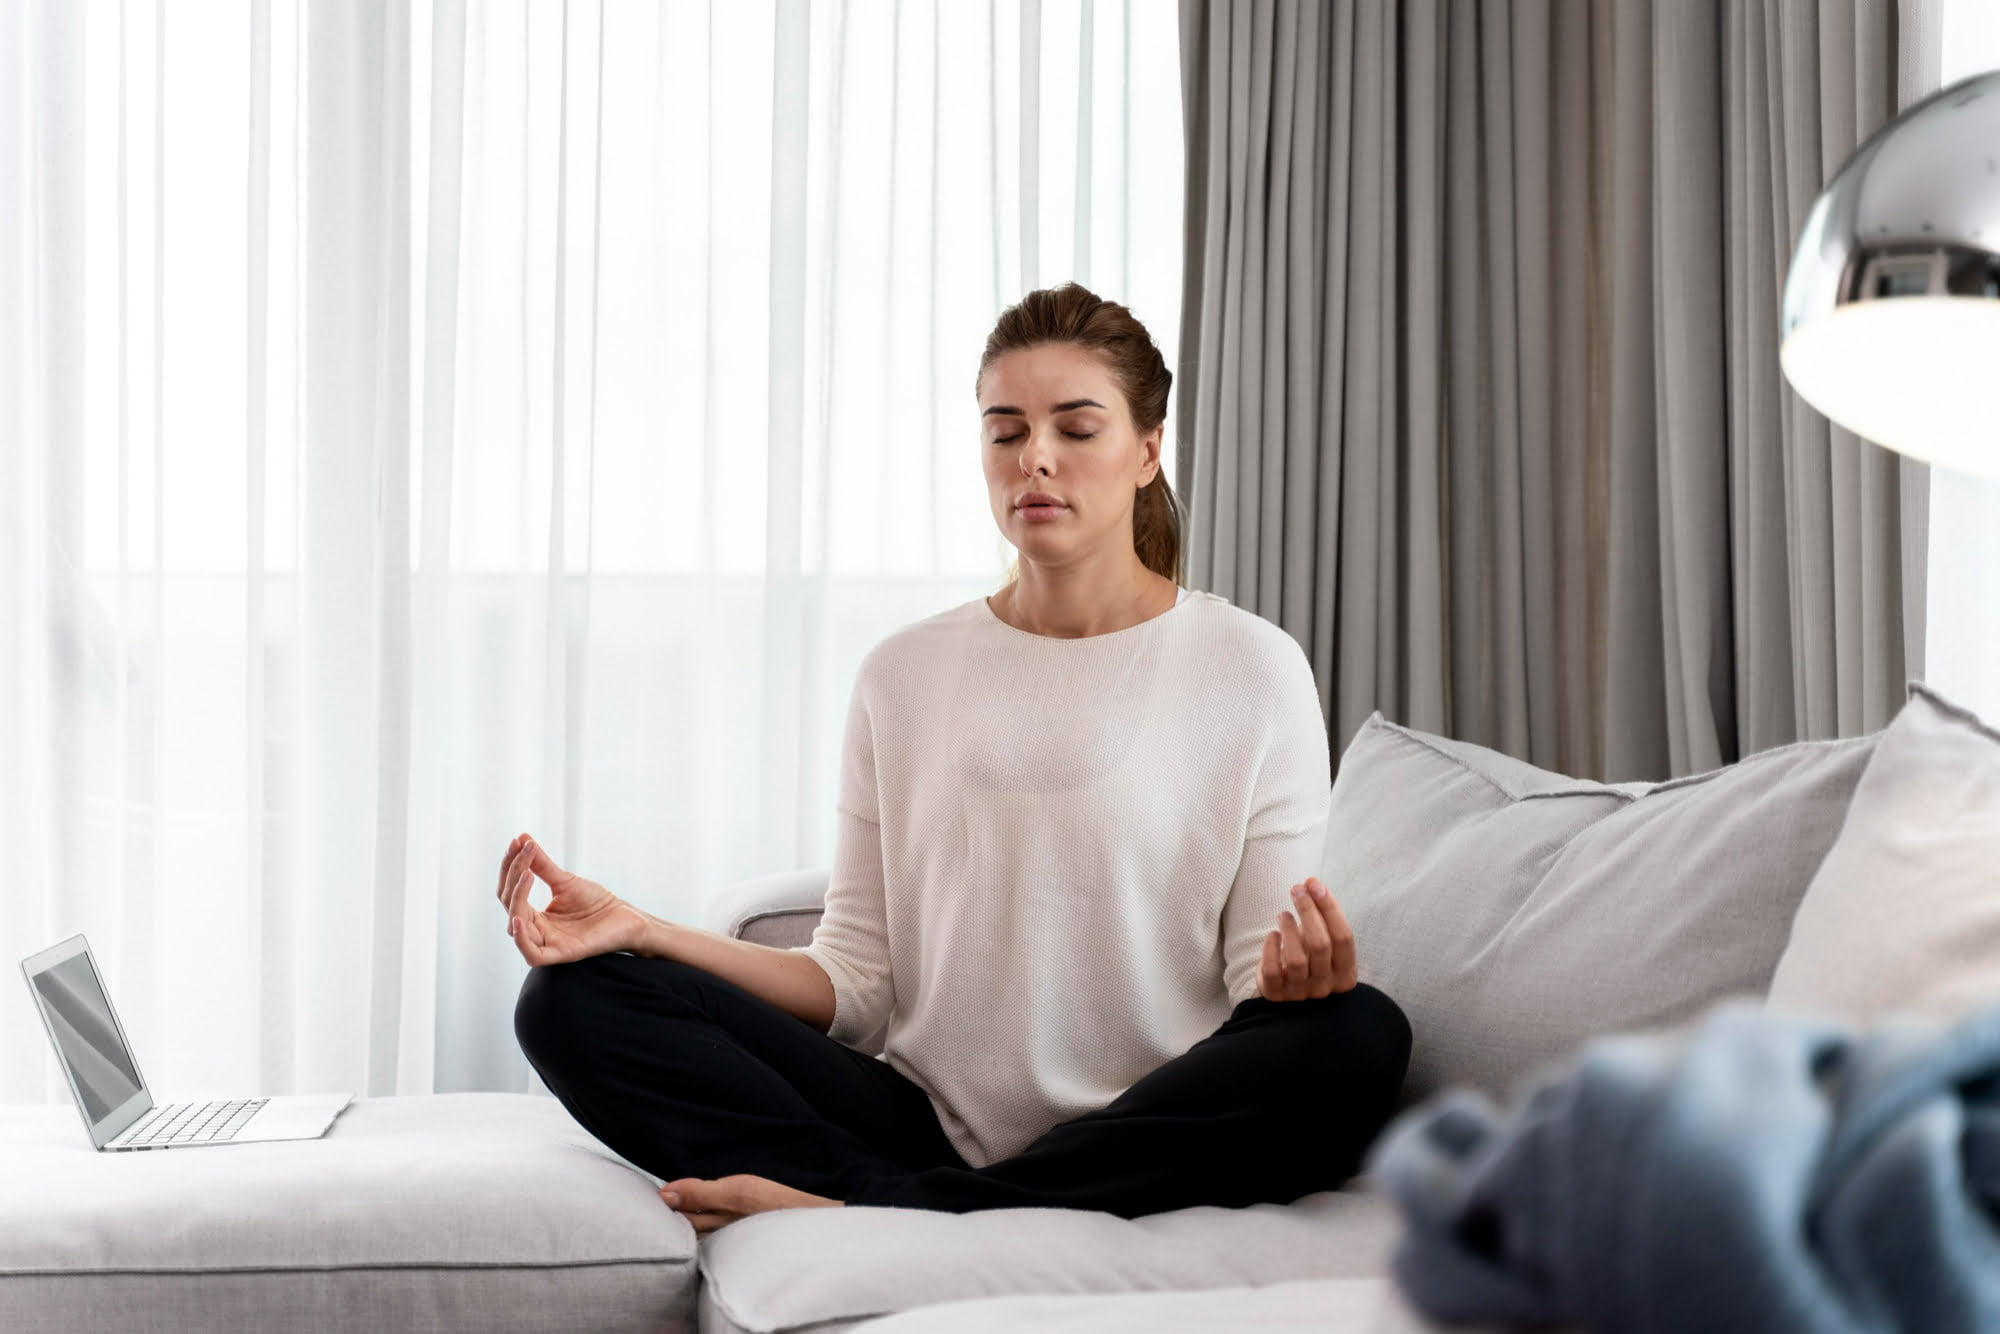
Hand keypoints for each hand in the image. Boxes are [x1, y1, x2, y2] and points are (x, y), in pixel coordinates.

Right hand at [497, 832, 644, 966]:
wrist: (625, 917)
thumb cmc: (596, 902)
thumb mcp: (565, 881)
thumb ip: (542, 865)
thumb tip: (522, 839)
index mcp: (534, 915)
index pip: (509, 891)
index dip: (510, 866)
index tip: (517, 842)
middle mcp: (536, 930)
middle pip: (509, 905)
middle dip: (513, 875)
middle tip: (524, 852)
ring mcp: (548, 943)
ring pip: (516, 927)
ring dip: (516, 900)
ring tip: (526, 875)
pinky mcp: (562, 954)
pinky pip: (532, 955)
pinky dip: (522, 939)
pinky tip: (520, 918)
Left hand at [1257, 877, 1358, 1001]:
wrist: (1287, 987)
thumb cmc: (1310, 957)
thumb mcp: (1323, 940)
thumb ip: (1322, 916)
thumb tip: (1311, 884)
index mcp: (1346, 973)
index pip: (1344, 937)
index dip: (1329, 907)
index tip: (1314, 884)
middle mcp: (1326, 986)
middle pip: (1321, 945)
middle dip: (1308, 911)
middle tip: (1297, 889)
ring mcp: (1301, 993)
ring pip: (1296, 959)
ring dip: (1289, 929)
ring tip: (1283, 915)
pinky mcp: (1277, 995)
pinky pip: (1272, 970)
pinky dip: (1270, 948)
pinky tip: (1272, 934)